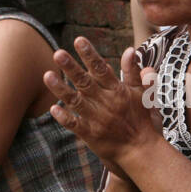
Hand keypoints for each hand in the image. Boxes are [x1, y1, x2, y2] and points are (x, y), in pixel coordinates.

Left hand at [45, 39, 160, 173]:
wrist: (141, 151)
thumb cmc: (142, 120)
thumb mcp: (143, 94)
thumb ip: (134, 73)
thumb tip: (130, 50)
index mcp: (118, 92)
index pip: (102, 69)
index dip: (90, 55)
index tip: (79, 40)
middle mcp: (107, 103)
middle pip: (86, 83)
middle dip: (71, 68)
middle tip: (58, 54)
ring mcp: (98, 120)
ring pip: (76, 102)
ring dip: (61, 89)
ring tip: (47, 75)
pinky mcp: (91, 135)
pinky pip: (75, 125)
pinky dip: (64, 117)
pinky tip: (53, 109)